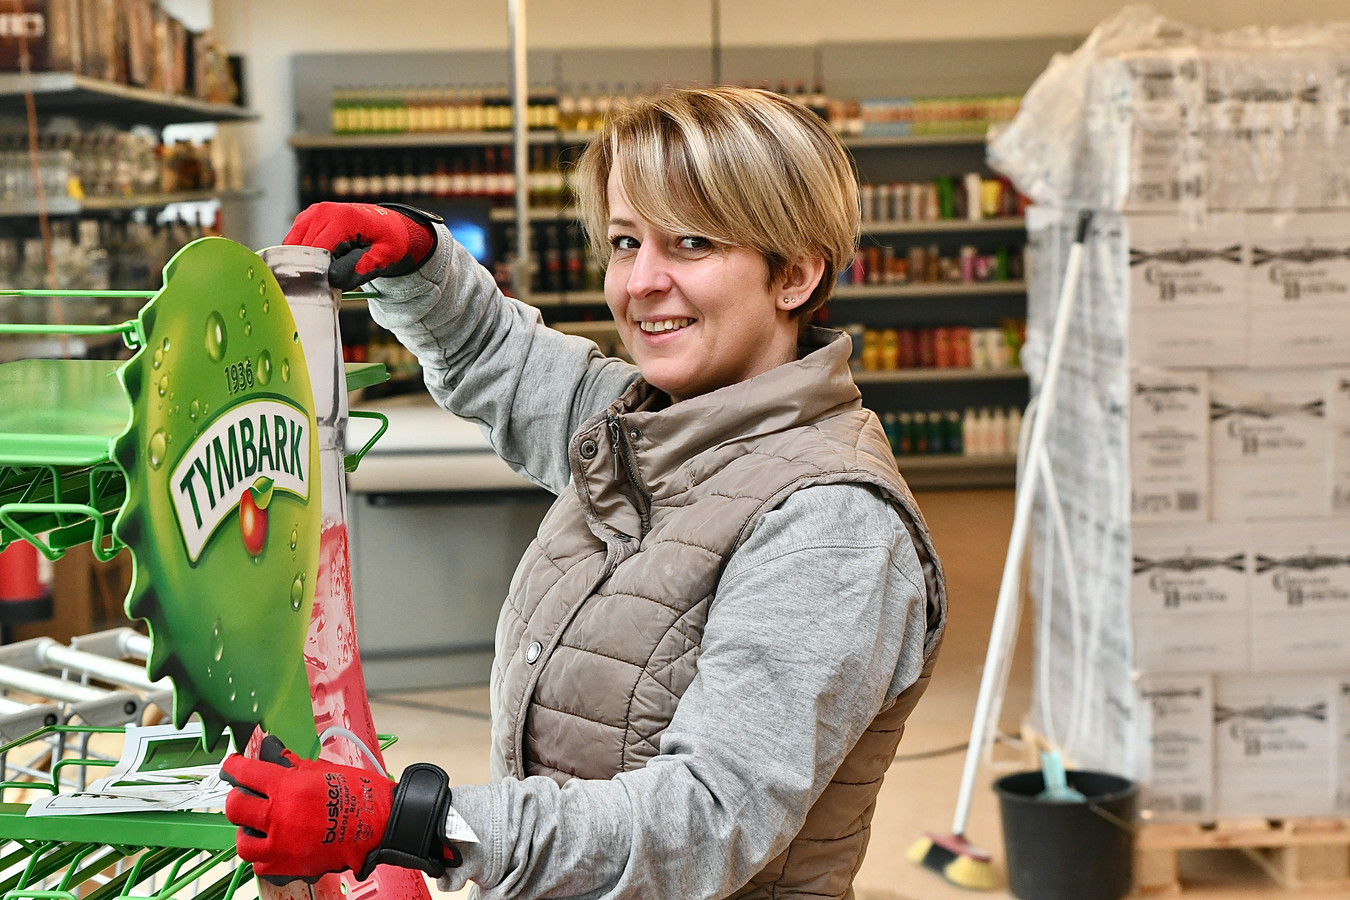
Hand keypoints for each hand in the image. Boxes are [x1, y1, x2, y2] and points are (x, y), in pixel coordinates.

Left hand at [223, 735, 459, 882]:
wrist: (378, 824)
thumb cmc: (358, 795)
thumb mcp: (323, 770)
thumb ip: (293, 765)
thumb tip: (275, 755)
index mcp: (286, 787)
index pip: (245, 773)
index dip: (234, 766)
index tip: (232, 766)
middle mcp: (278, 815)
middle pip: (235, 807)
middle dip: (238, 799)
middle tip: (247, 796)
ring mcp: (281, 843)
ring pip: (242, 841)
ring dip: (247, 831)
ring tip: (257, 826)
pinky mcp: (288, 864)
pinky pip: (260, 864)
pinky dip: (262, 856)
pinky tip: (272, 846)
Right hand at [284, 202, 438, 289]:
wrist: (387, 224)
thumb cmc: (387, 241)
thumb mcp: (385, 256)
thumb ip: (363, 266)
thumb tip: (333, 277)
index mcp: (344, 219)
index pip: (318, 251)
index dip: (322, 272)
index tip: (333, 284)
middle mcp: (323, 211)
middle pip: (305, 251)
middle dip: (316, 268)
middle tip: (335, 277)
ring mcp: (312, 213)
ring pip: (295, 248)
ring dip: (308, 261)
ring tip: (331, 264)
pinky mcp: (305, 218)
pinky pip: (293, 243)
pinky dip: (303, 255)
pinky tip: (322, 258)